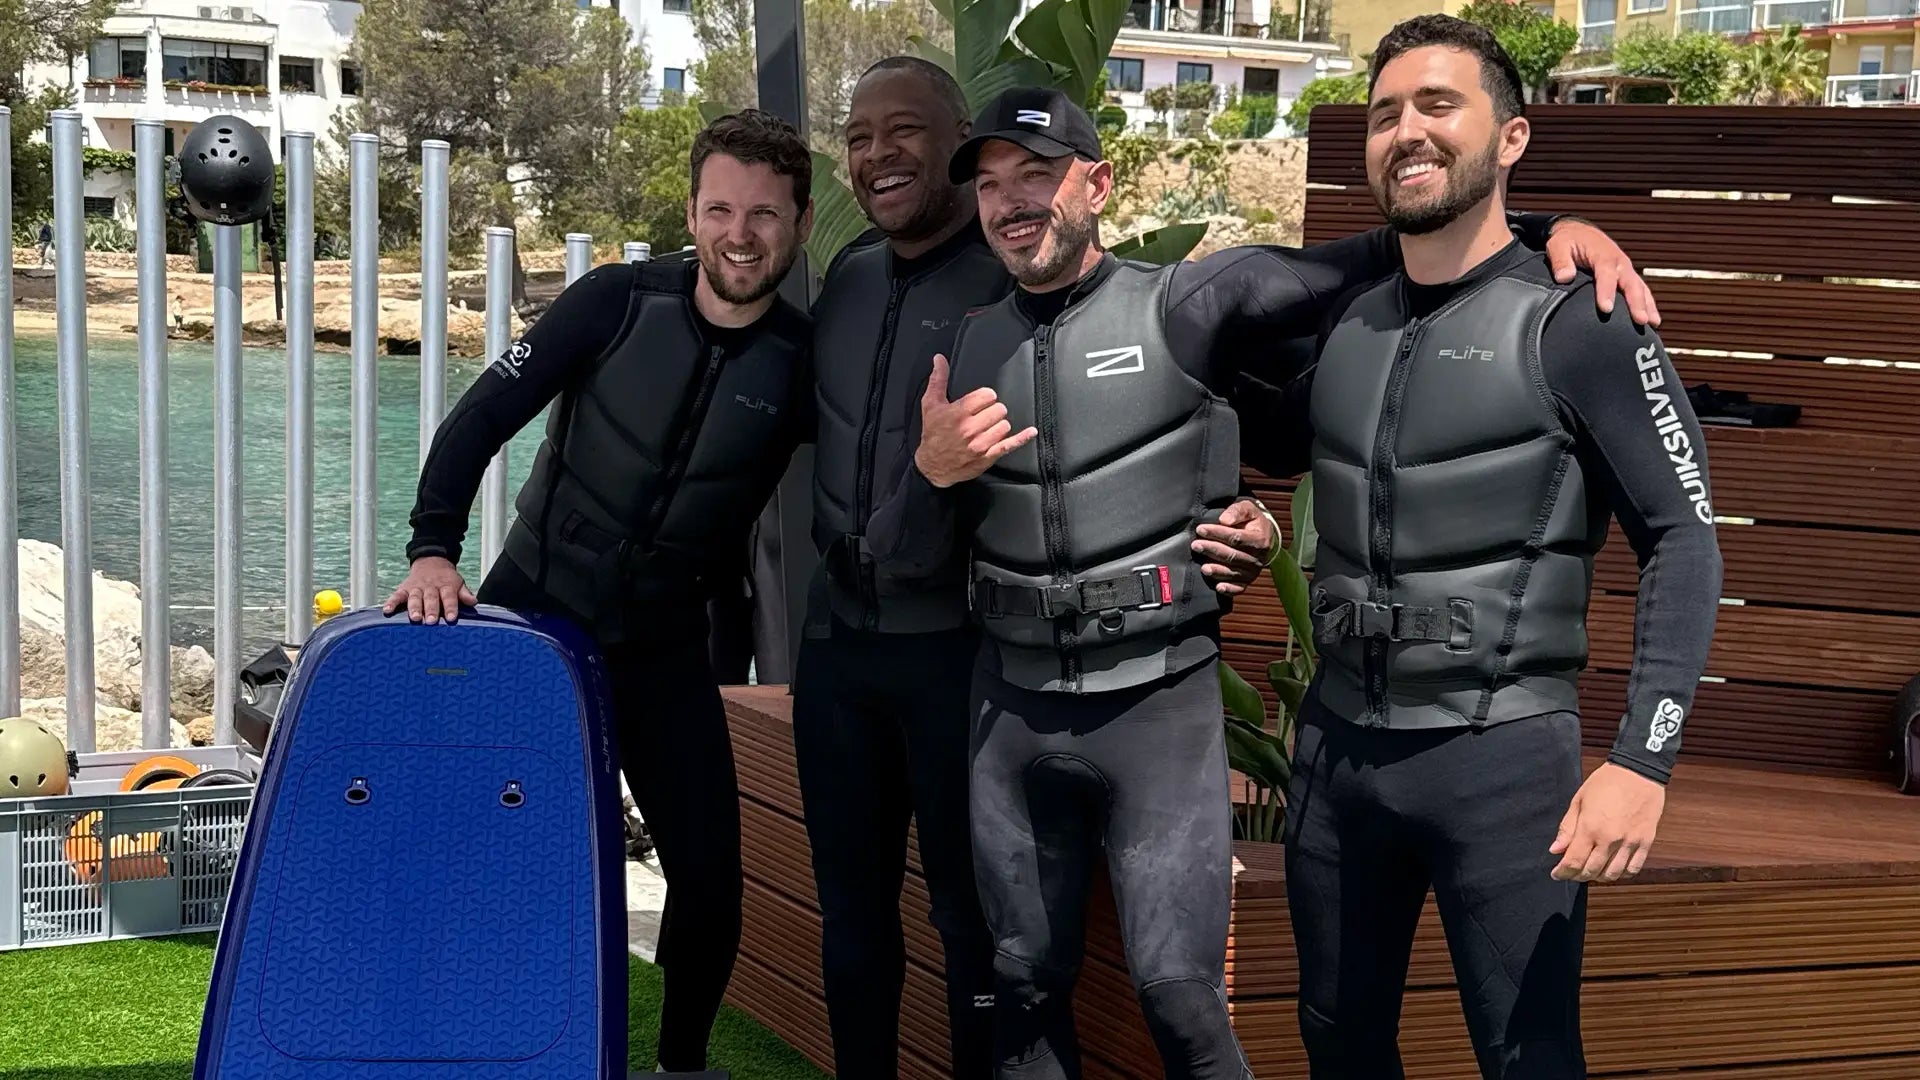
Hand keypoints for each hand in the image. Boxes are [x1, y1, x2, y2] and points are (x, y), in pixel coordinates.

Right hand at [381, 555, 476, 623]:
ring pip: (415, 598)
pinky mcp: (404, 588)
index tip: (452, 618)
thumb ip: (464, 594)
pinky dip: (392, 602)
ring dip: (414, 608)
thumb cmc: (446, 578)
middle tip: (431, 621)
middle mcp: (430, 587)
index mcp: (446, 586)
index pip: (449, 597)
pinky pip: (397, 595)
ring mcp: (416, 588)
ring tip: (415, 618)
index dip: (451, 607)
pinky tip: (388, 610)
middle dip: (431, 610)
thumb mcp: (458, 583)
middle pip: (431, 598)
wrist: (431, 561)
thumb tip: (473, 602)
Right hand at [913, 353, 1037, 488]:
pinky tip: (1031, 432)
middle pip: (999, 409)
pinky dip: (1022, 438)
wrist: (932, 465)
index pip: (987, 395)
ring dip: (998, 424)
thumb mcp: (930, 404)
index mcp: (958, 413)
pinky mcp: (988, 456)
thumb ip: (938, 380)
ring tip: (987, 427)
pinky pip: (1010, 445)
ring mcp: (981, 444)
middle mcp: (970, 428)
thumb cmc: (933, 434)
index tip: (981, 402)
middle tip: (983, 416)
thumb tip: (940, 359)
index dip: (985, 397)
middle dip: (992, 410)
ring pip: (1004, 425)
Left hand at [1192, 498, 1274, 594]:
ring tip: (1203, 568)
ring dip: (1218, 570)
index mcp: (1260, 539)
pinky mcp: (1248, 580)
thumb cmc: (1252, 521)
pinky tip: (1219, 587)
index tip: (1201, 529)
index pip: (1236, 538)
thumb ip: (1237, 511)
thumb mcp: (1249, 509)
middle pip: (1233, 555)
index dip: (1218, 533)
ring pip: (1234, 572)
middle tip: (1196, 546)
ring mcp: (1253, 571)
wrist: (1264, 537)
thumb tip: (1224, 519)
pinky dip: (1229, 589)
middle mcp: (1258, 557)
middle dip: (1213, 550)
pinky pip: (1239, 587)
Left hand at [1545, 219, 1659, 327]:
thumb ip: (1560, 261)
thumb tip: (1564, 278)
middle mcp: (1619, 262)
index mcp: (1602, 255)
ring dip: (1648, 306)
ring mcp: (1626, 270)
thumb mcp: (1558, 245)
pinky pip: (1642, 291)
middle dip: (1636, 303)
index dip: (1607, 291)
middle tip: (1640, 321)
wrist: (1580, 232)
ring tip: (1652, 324)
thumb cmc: (1568, 241)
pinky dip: (1649, 305)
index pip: (1606, 274)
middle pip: (1630, 283)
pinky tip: (1653, 321)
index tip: (1606, 309)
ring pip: (1640, 288)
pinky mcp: (1628, 276)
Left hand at [1549, 762, 1666, 882]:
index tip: (1556, 873)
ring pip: (1612, 874)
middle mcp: (1610, 839)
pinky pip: (1633, 869)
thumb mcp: (1579, 800)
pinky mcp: (1646, 842)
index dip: (1562, 872)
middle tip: (1571, 872)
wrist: (1639, 771)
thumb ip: (1567, 828)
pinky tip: (1612, 868)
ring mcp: (1630, 842)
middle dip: (1577, 876)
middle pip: (1591, 871)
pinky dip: (1621, 874)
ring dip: (1598, 877)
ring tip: (1591, 871)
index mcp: (1590, 827)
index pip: (1573, 861)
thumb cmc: (1606, 782)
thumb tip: (1555, 850)